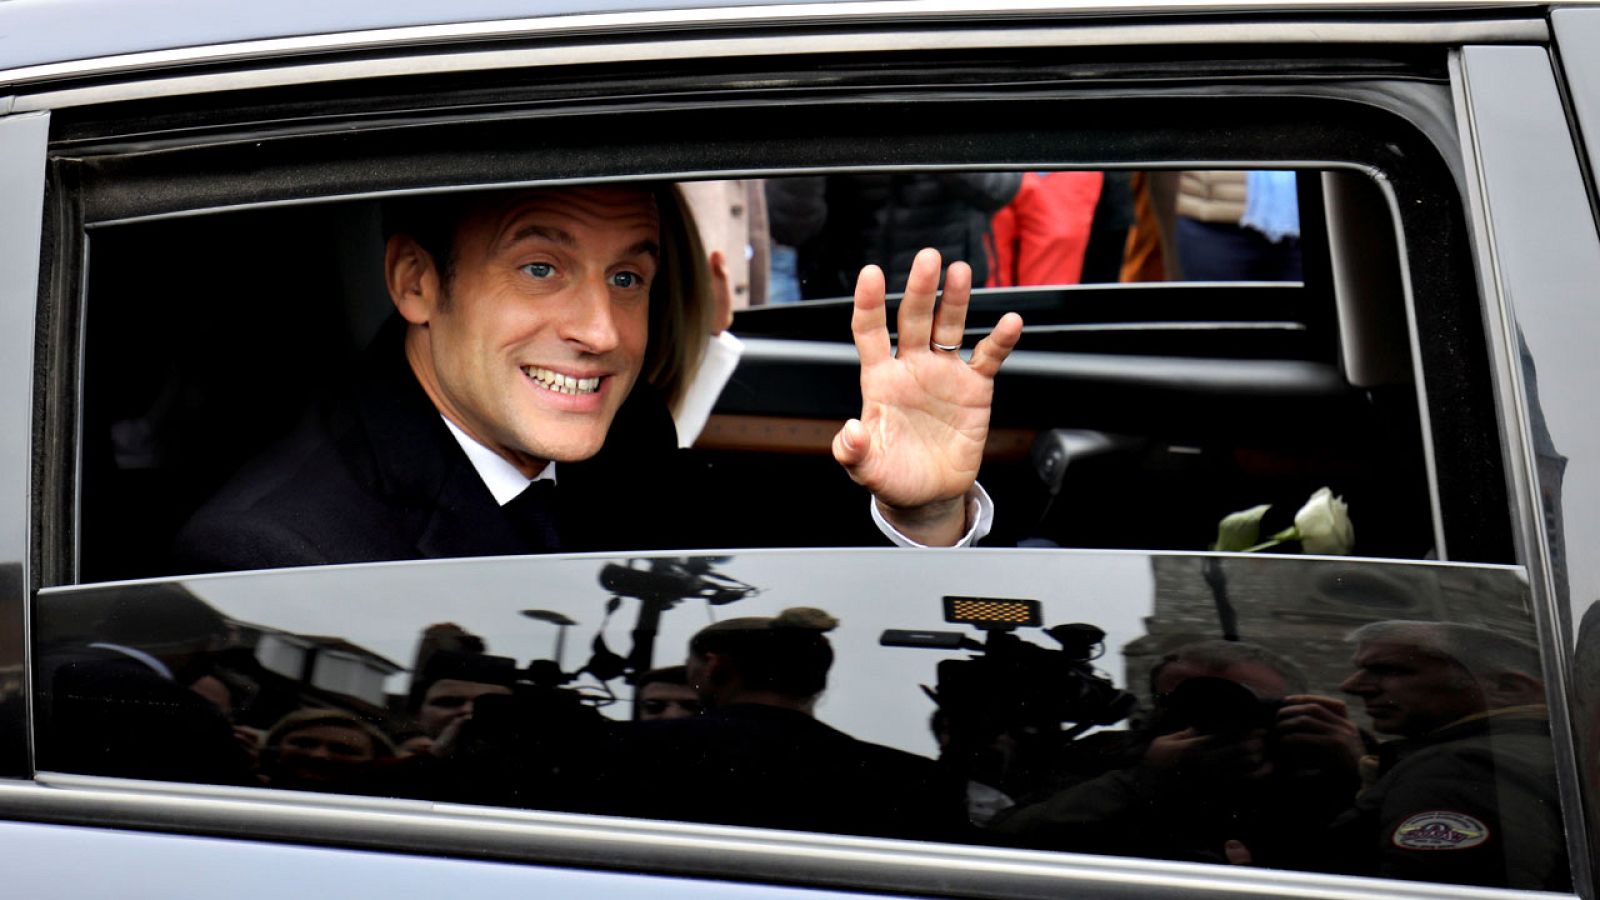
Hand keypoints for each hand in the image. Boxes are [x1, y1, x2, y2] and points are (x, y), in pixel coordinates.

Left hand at [833, 248, 1023, 544]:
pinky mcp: (974, 388)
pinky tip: (1010, 322)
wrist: (928, 494)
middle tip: (928, 258)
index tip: (872, 274)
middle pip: (914, 319)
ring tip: (960, 272)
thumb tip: (850, 432)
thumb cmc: (892, 475)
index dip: (870, 303)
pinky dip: (1000, 340)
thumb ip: (853, 451)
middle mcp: (911, 367)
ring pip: (950, 327)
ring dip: (955, 300)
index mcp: (880, 379)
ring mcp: (944, 373)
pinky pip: (988, 357)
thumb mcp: (866, 469)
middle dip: (921, 289)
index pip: (870, 332)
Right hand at [1143, 727, 1270, 780]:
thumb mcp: (1163, 742)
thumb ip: (1183, 734)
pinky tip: (1263, 772)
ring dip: (1257, 760)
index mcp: (1194, 747)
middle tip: (1264, 740)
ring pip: (1241, 768)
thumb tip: (1197, 728)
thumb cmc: (1153, 764)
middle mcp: (1204, 762)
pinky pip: (1237, 784)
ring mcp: (1209, 778)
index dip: (1244, 731)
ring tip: (1267, 756)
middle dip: (1254, 744)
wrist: (1146, 793)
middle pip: (1237, 751)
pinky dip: (1253, 777)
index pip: (1224, 736)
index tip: (1257, 729)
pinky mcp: (1213, 792)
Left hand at [1275, 694, 1363, 774]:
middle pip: (1312, 708)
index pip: (1322, 704)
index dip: (1302, 699)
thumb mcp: (1339, 748)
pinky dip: (1292, 739)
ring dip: (1288, 725)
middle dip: (1291, 711)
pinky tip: (1285, 744)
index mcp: (1346, 724)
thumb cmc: (1347, 768)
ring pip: (1306, 720)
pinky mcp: (1334, 745)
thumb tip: (1296, 728)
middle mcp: (1344, 725)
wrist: (1365, 782)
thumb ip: (1324, 736)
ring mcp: (1340, 734)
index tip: (1285, 700)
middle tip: (1277, 719)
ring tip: (1278, 732)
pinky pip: (1307, 738)